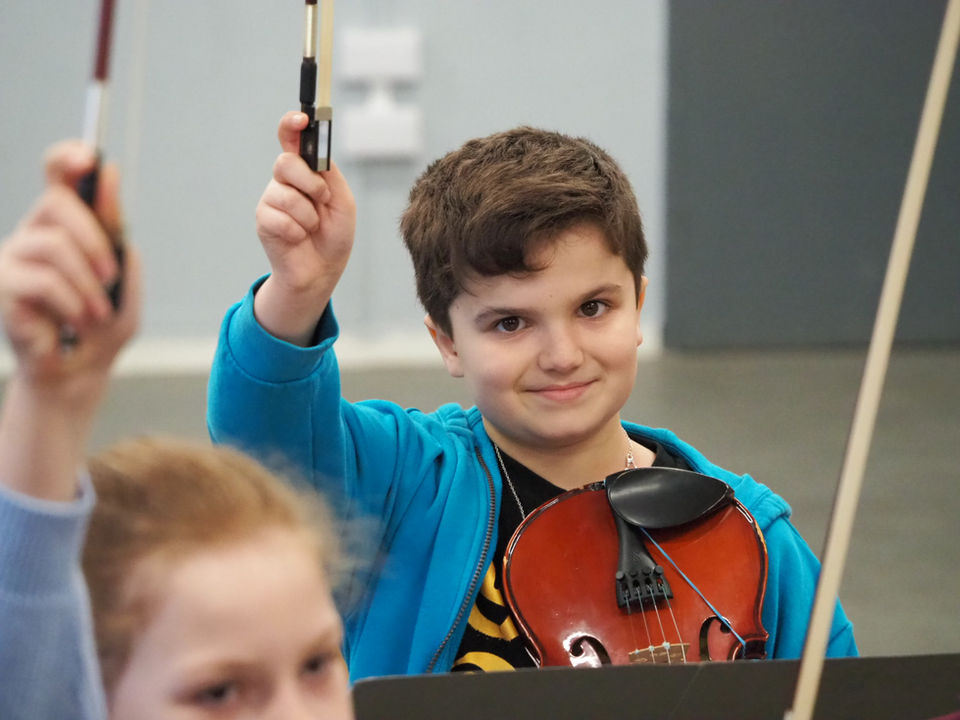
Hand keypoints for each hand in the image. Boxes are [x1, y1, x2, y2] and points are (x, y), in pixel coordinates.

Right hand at [0, 141, 139, 500]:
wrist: (78, 374)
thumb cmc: (101, 326)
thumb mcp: (124, 279)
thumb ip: (118, 232)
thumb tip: (110, 174)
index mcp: (67, 225)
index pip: (56, 174)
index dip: (68, 157)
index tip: (88, 157)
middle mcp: (34, 232)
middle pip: (56, 201)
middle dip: (93, 236)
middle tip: (111, 272)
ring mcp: (13, 256)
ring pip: (53, 244)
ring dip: (87, 282)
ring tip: (97, 313)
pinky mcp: (2, 284)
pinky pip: (42, 280)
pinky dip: (72, 303)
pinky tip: (77, 323)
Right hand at [254, 111, 356, 343]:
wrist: (322, 270)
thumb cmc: (334, 234)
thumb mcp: (342, 201)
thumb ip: (329, 176)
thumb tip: (314, 156)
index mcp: (306, 170)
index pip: (291, 138)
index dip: (292, 125)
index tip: (301, 119)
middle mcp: (285, 180)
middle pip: (285, 162)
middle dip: (309, 183)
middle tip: (322, 201)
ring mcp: (271, 199)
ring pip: (285, 194)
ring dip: (308, 215)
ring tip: (312, 228)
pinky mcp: (263, 220)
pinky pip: (279, 218)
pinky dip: (297, 231)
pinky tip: (299, 238)